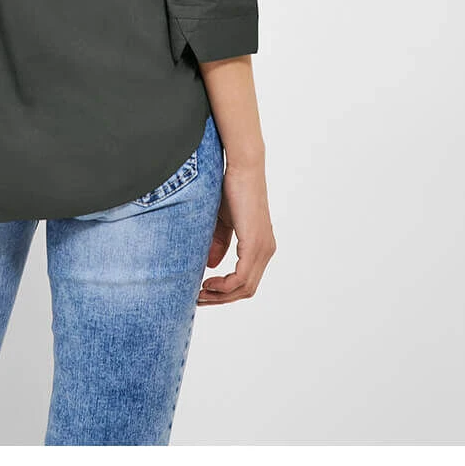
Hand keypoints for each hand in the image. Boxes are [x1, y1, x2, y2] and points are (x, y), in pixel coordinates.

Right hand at [198, 160, 275, 304]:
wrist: (242, 167)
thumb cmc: (232, 189)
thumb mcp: (222, 221)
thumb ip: (219, 243)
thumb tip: (211, 267)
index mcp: (261, 246)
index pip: (247, 281)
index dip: (226, 292)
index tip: (203, 291)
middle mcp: (266, 250)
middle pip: (246, 290)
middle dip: (221, 298)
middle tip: (198, 298)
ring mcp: (263, 248)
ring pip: (244, 288)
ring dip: (220, 295)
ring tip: (200, 292)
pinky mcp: (255, 244)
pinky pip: (241, 278)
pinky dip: (224, 286)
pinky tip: (208, 282)